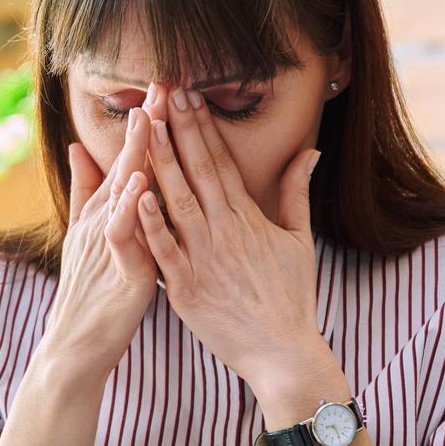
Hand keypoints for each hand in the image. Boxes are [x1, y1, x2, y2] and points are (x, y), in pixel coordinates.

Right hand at [40, 100, 159, 383]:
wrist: (75, 345)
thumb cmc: (90, 292)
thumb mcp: (87, 236)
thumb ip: (87, 191)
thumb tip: (78, 148)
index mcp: (106, 212)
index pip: (129, 159)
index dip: (145, 123)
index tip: (164, 85)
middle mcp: (104, 220)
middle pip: (127, 164)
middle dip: (145, 124)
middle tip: (162, 83)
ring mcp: (108, 243)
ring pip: (123, 191)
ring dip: (137, 154)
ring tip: (151, 118)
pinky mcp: (117, 269)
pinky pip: (122, 233)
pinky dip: (130, 206)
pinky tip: (141, 182)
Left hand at [134, 87, 339, 422]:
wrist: (283, 353)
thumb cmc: (291, 297)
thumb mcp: (299, 241)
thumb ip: (296, 194)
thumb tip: (309, 153)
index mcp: (248, 218)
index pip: (222, 162)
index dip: (202, 126)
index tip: (188, 95)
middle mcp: (224, 232)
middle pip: (197, 172)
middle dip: (178, 130)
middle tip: (162, 92)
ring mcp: (203, 259)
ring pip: (176, 202)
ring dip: (159, 163)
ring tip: (144, 127)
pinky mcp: (184, 288)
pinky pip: (163, 249)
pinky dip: (149, 222)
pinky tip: (135, 193)